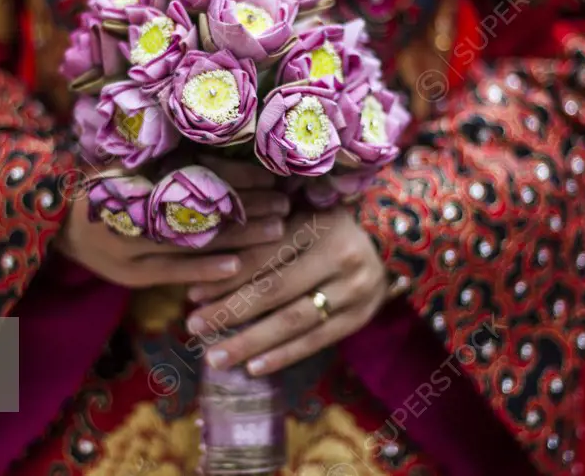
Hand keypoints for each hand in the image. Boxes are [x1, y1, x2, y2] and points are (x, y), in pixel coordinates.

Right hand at [60, 162, 289, 287]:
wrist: (56, 227)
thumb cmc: (103, 188)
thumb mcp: (129, 164)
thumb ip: (170, 157)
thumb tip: (227, 142)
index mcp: (138, 172)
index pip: (197, 172)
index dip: (237, 175)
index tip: (272, 174)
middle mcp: (133, 207)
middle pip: (201, 206)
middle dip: (247, 207)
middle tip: (286, 204)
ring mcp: (130, 244)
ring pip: (193, 240)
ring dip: (238, 238)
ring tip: (277, 232)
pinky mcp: (131, 274)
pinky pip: (174, 271)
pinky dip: (205, 269)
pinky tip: (237, 268)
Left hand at [184, 206, 386, 375]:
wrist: (391, 241)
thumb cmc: (330, 224)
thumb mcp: (301, 216)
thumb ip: (265, 232)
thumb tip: (209, 261)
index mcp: (318, 224)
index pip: (264, 255)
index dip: (227, 276)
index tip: (192, 292)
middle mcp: (339, 257)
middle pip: (275, 289)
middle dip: (230, 311)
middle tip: (193, 325)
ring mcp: (354, 291)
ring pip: (294, 321)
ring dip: (250, 342)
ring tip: (215, 357)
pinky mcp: (360, 318)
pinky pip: (317, 342)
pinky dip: (283, 356)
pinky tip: (253, 367)